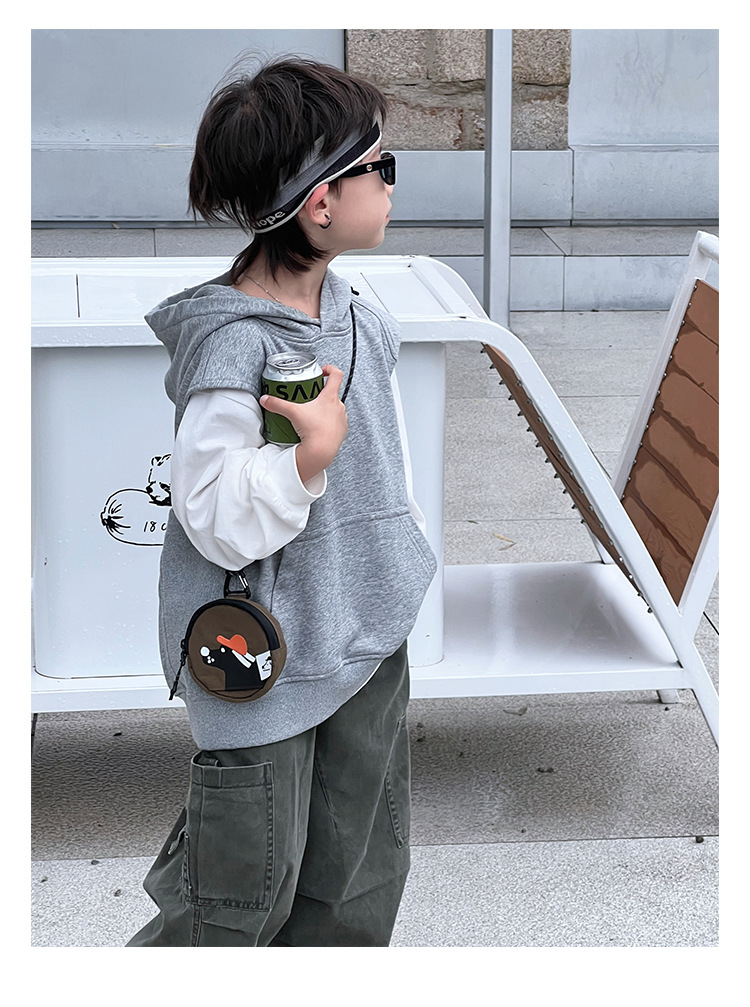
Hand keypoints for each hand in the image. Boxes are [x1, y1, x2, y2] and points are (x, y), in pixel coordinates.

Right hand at [260, 364, 347, 482]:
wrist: (322, 452)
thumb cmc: (312, 431)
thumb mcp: (292, 413)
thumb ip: (277, 404)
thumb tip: (265, 399)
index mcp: (330, 397)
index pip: (336, 374)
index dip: (329, 369)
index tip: (321, 371)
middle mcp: (339, 406)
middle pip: (332, 393)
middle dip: (321, 393)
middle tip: (309, 396)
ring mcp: (342, 419)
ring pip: (334, 408)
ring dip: (325, 408)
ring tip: (313, 413)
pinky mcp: (342, 431)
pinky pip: (336, 422)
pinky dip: (328, 422)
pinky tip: (318, 426)